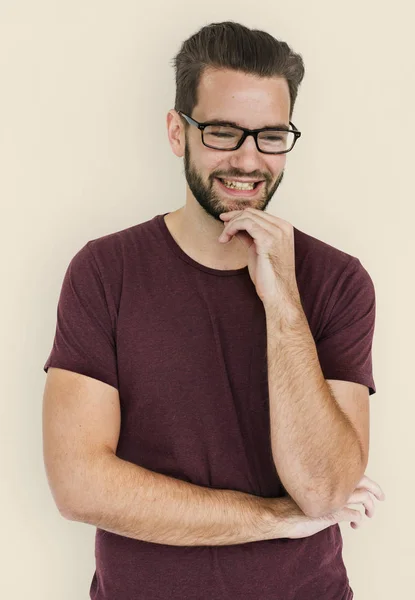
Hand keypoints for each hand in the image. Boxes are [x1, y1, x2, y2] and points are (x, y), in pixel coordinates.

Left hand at [219, 209, 300, 312]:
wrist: (278, 293)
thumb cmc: (269, 276)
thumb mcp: (258, 251)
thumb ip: (250, 236)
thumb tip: (235, 225)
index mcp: (284, 229)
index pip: (259, 214)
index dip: (240, 216)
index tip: (226, 222)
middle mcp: (283, 227)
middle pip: (252, 212)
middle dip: (234, 217)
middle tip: (222, 226)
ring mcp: (277, 232)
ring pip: (247, 216)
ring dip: (230, 225)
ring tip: (223, 238)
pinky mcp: (267, 239)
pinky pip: (245, 223)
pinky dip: (232, 228)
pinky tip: (225, 238)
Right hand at [269, 474, 385, 539]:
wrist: (278, 515)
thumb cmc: (288, 504)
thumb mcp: (306, 491)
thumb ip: (318, 487)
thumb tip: (326, 488)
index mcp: (325, 477)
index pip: (351, 472)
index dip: (363, 477)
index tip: (367, 485)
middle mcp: (331, 485)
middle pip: (363, 480)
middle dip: (375, 489)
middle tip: (381, 497)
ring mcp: (333, 499)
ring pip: (364, 498)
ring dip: (370, 507)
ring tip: (369, 514)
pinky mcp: (333, 514)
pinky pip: (355, 514)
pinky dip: (359, 519)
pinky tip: (354, 525)